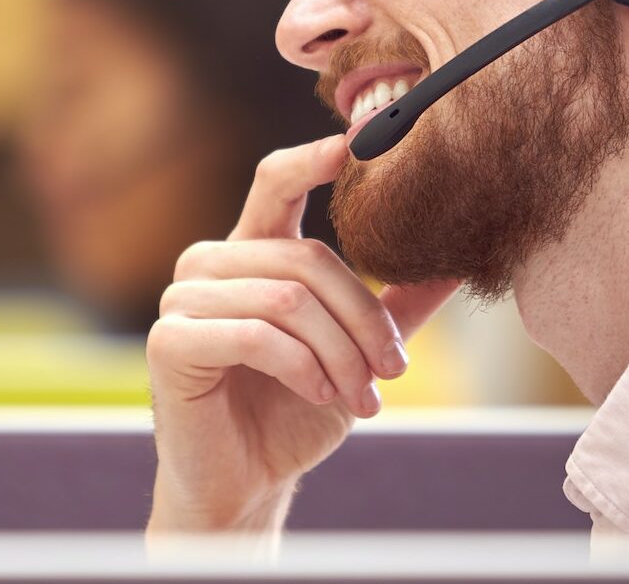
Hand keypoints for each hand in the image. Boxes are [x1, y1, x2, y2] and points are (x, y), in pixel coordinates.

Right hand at [144, 134, 460, 536]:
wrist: (247, 484)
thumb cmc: (293, 414)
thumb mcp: (356, 353)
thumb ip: (396, 306)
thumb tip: (458, 262)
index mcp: (251, 252)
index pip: (276, 182)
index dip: (312, 159)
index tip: (355, 144)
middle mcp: (210, 264)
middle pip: (307, 259)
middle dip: (362, 319)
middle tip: (392, 371)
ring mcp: (183, 300)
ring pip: (287, 299)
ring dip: (338, 353)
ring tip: (360, 396)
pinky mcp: (169, 342)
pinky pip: (254, 335)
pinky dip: (302, 367)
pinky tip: (321, 394)